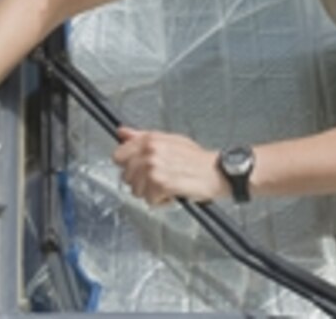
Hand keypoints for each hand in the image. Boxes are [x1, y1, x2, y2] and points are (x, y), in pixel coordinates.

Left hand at [111, 126, 225, 205]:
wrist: (217, 171)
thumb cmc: (196, 158)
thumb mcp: (169, 140)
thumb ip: (141, 136)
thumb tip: (122, 132)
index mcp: (150, 140)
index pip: (118, 155)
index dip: (127, 166)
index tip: (137, 170)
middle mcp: (150, 152)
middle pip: (126, 176)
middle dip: (139, 182)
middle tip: (156, 180)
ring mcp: (155, 168)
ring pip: (136, 190)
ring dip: (150, 193)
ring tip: (165, 186)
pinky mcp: (162, 184)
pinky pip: (150, 200)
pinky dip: (161, 201)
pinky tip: (171, 193)